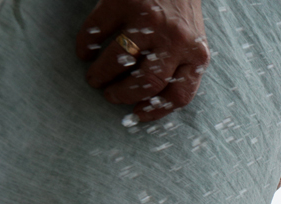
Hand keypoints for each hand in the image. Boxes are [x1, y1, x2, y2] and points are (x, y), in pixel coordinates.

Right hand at [76, 0, 209, 122]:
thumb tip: (150, 104)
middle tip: (110, 96)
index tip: (137, 114)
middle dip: (124, 95)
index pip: (179, 95)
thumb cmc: (181, 15)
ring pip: (119, 60)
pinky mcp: (123, 2)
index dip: (156, 111)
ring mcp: (148, 20)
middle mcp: (175, 39)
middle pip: (147, 82)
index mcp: (196, 55)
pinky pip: (97, 32)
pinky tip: (84, 53)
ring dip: (101, 75)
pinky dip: (85, 46)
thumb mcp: (192, 43)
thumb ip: (180, 68)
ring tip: (94, 79)